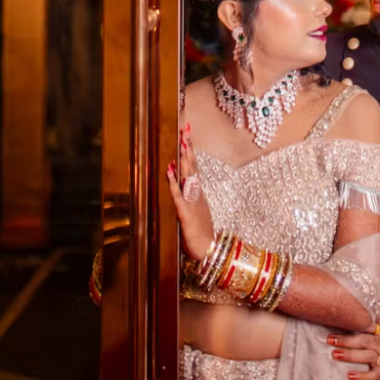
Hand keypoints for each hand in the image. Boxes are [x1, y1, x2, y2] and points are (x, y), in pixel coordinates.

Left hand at [166, 123, 214, 262]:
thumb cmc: (201, 233)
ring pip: (188, 177)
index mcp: (198, 192)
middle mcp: (196, 194)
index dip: (190, 149)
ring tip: (182, 142)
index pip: (193, 166)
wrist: (210, 251)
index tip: (187, 132)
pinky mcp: (186, 214)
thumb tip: (179, 177)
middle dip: (188, 146)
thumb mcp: (195, 210)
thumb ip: (188, 195)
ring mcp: (192, 202)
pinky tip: (169, 170)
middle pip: (191, 166)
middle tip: (185, 128)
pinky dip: (173, 182)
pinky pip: (178, 196)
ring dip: (184, 159)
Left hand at [326, 306, 379, 379]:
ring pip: (366, 356)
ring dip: (350, 355)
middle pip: (363, 340)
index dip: (353, 322)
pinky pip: (372, 376)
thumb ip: (378, 306)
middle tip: (330, 339)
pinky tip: (350, 376)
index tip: (338, 319)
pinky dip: (361, 377)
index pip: (367, 323)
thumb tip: (368, 291)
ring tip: (335, 354)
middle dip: (345, 340)